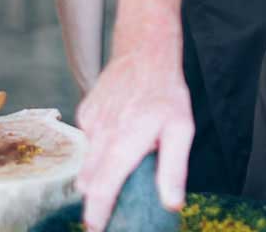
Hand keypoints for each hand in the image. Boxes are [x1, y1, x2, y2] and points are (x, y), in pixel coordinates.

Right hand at [75, 46, 192, 230]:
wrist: (143, 51)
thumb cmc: (165, 91)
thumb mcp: (181, 130)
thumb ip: (173, 169)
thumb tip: (171, 203)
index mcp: (125, 142)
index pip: (103, 188)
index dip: (98, 212)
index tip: (96, 228)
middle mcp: (102, 134)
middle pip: (90, 180)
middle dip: (98, 197)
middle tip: (112, 205)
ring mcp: (90, 122)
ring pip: (87, 161)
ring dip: (100, 170)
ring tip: (122, 161)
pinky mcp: (85, 112)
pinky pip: (88, 140)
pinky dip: (100, 145)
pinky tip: (118, 133)